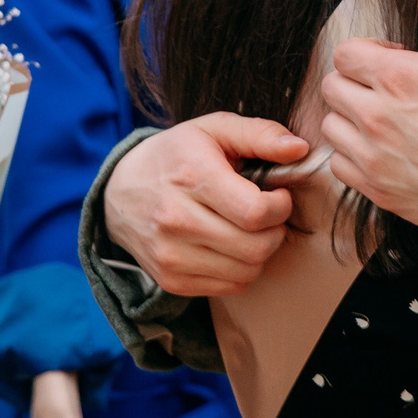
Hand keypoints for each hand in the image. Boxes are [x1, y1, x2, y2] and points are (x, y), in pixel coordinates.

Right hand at [102, 114, 306, 296]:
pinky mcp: (171, 279)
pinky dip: (241, 270)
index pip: (255, 212)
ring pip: (247, 271)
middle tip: (266, 215)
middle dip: (275, 231)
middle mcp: (177, 219)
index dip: (280, 207)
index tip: (277, 196)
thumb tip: (298, 149)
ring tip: (248, 229)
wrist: (119, 192)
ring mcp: (171, 254)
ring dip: (260, 252)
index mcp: (191, 176)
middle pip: (256, 247)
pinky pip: (230, 287)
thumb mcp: (213, 130)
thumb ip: (259, 134)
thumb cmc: (175, 156)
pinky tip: (230, 246)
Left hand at [320, 0, 417, 247]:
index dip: (369, 51)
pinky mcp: (375, 189)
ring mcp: (372, 156)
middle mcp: (376, 116)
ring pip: (330, 125)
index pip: (345, 52)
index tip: (394, 61)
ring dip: (349, 117)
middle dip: (354, 81)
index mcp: (400, 79)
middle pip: (331, 86)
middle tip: (388, 90)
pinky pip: (337, 165)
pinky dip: (351, 155)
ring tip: (382, 121)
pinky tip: (380, 151)